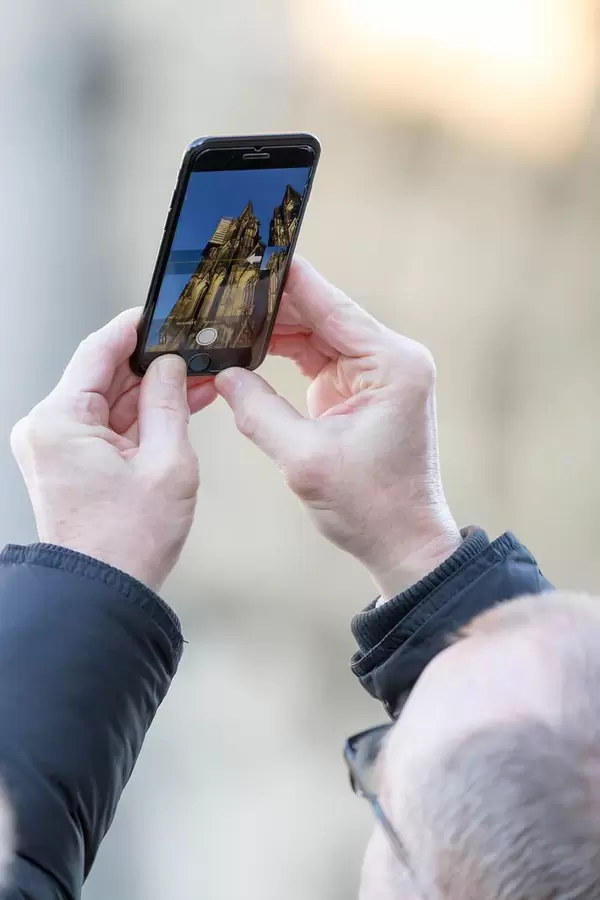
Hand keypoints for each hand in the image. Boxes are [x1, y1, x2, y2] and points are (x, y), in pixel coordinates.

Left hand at [11, 309, 215, 590]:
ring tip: (197, 382)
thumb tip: (171, 366)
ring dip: (151, 393)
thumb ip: (170, 403)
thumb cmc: (127, 541)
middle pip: (104, 375)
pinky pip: (108, 426)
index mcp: (59, 420)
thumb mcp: (166, 462)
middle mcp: (48, 428)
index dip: (134, 328)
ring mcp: (56, 446)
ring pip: (110, 401)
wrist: (103, 593)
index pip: (97, 350)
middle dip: (152, 365)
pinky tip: (177, 407)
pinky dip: (141, 418)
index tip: (162, 313)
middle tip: (193, 351)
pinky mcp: (69, 462)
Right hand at [215, 259, 460, 598]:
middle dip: (271, 304)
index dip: (287, 279)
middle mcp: (390, 359)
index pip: (331, 305)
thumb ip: (259, 411)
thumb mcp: (305, 459)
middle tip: (222, 290)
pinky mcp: (361, 388)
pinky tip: (249, 346)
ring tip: (226, 317)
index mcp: (390, 364)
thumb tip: (223, 375)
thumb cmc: (369, 506)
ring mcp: (377, 372)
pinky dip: (284, 352)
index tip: (250, 253)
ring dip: (274, 329)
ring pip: (317, 332)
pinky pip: (318, 356)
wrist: (403, 540)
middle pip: (322, 313)